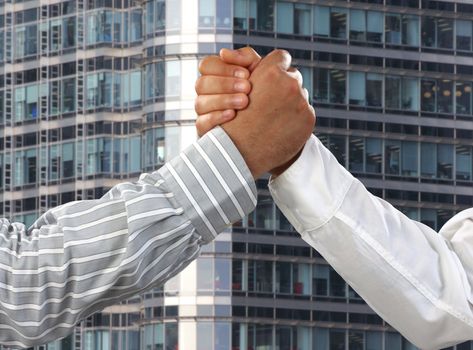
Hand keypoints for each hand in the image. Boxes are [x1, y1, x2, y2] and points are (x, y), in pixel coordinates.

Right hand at [195, 47, 260, 136]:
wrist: (271, 124)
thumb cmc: (263, 94)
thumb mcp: (259, 72)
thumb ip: (246, 58)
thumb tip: (224, 53)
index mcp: (215, 76)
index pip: (207, 65)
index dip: (224, 68)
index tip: (246, 74)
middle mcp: (206, 93)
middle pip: (201, 83)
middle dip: (225, 84)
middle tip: (248, 88)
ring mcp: (204, 113)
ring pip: (200, 103)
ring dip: (223, 100)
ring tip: (245, 102)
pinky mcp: (206, 131)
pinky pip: (202, 123)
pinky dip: (217, 117)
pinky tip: (233, 115)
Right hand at [214, 49, 314, 178]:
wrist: (240, 154)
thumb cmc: (232, 120)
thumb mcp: (233, 88)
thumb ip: (249, 68)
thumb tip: (245, 56)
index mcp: (272, 72)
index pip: (281, 57)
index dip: (274, 67)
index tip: (269, 77)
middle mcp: (290, 83)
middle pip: (293, 75)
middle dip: (284, 84)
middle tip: (272, 98)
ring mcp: (302, 102)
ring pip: (300, 94)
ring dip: (291, 102)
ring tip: (274, 116)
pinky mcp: (309, 119)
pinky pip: (305, 112)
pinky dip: (296, 118)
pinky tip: (282, 127)